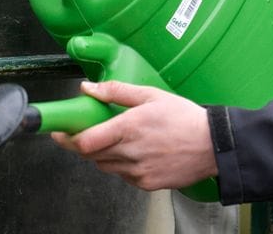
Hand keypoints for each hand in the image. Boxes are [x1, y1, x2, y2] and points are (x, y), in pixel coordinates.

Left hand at [51, 80, 218, 191]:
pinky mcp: (146, 183)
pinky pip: (122, 176)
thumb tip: (89, 88)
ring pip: (104, 166)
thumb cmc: (184, 117)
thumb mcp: (151, 95)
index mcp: (129, 127)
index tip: (59, 132)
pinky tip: (133, 152)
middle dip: (80, 145)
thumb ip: (116, 91)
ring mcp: (137, 171)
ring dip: (101, 154)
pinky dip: (120, 165)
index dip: (67, 138)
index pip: (85, 141)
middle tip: (81, 133)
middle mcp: (130, 152)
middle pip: (90, 155)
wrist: (213, 145)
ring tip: (114, 140)